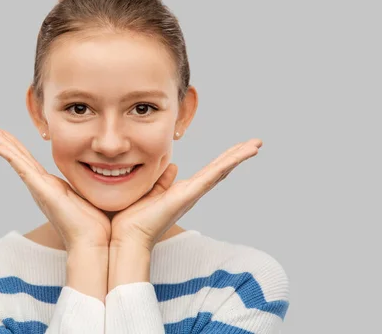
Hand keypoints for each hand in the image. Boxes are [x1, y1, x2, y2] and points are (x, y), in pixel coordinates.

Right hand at [0, 122, 110, 250]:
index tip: (4, 132)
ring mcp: (40, 189)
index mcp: (50, 186)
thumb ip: (88, 184)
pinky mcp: (43, 192)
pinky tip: (0, 148)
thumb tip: (102, 172)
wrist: (93, 242)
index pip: (29, 160)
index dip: (16, 145)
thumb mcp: (89, 195)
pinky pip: (25, 171)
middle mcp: (41, 187)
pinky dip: (12, 158)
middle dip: (2, 139)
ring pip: (17, 160)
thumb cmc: (95, 225)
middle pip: (18, 157)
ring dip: (1, 143)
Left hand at [110, 139, 262, 250]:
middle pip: (219, 170)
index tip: (238, 147)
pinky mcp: (187, 195)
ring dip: (238, 157)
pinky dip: (227, 164)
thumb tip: (173, 166)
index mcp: (182, 192)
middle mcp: (191, 193)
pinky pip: (210, 176)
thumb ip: (162, 180)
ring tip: (256, 144)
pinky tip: (240, 154)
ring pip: (219, 171)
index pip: (207, 172)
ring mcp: (191, 195)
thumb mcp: (149, 191)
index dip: (224, 159)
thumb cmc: (131, 218)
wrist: (126, 237)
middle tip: (255, 143)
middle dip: (237, 155)